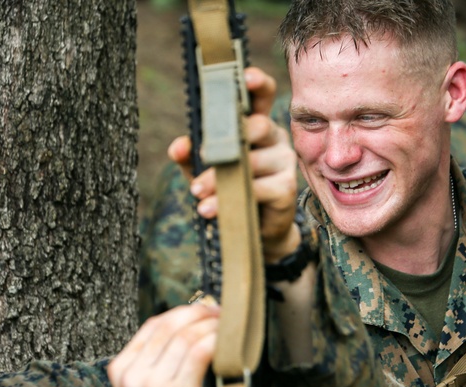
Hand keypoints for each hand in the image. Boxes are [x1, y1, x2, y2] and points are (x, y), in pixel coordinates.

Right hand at [109, 304, 218, 386]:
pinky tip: (228, 343)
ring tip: (230, 326)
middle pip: (169, 326)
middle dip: (199, 313)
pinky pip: (198, 353)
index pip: (152, 325)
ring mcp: (151, 383)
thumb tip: (191, 334)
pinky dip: (216, 342)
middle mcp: (132, 373)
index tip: (204, 310)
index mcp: (121, 369)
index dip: (182, 312)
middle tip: (223, 313)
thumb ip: (157, 367)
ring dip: (211, 326)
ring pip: (185, 336)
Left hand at [167, 66, 299, 262]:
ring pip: (253, 160)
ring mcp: (284, 163)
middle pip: (258, 125)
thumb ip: (191, 157)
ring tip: (196, 192)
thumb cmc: (231, 190)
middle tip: (202, 156)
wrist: (255, 231)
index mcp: (257, 125)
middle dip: (227, 140)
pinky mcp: (286, 189)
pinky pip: (257, 189)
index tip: (244, 76)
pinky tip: (209, 210)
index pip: (262, 96)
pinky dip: (228, 201)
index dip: (256, 82)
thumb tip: (179, 147)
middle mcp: (275, 139)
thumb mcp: (206, 171)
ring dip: (219, 178)